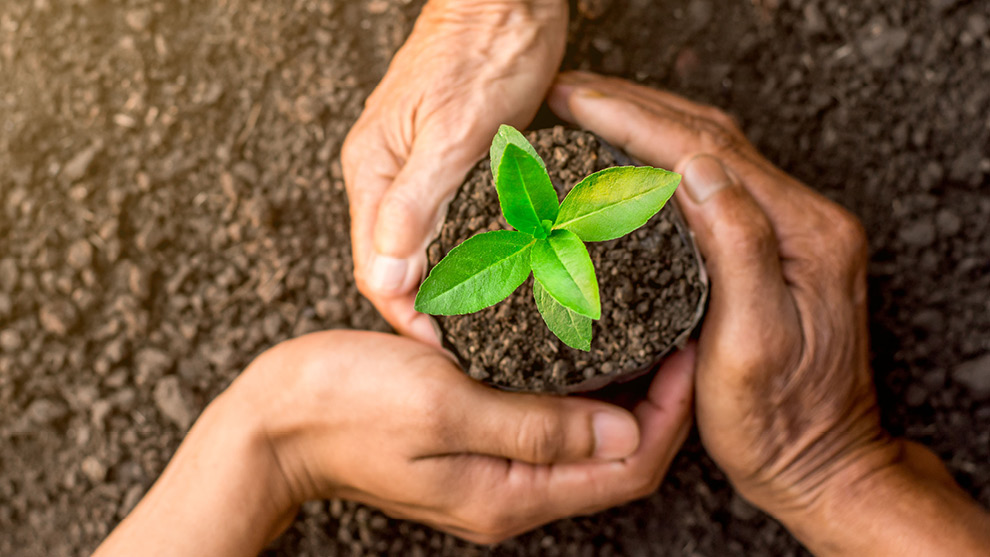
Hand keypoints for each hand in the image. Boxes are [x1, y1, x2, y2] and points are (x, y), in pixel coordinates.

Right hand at [95, 330, 695, 554]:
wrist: (275, 423)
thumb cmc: (346, 406)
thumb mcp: (444, 406)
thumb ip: (536, 424)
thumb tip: (628, 433)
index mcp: (511, 493)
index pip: (626, 468)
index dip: (671, 415)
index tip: (690, 349)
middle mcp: (511, 492)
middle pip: (614, 458)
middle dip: (657, 402)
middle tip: (677, 331)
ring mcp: (491, 473)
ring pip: (583, 440)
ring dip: (620, 393)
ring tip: (642, 328)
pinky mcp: (472, 446)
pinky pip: (546, 425)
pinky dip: (575, 390)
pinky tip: (577, 342)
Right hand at [342, 0, 566, 342]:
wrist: (505, 0)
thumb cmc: (484, 53)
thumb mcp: (454, 131)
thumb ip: (416, 203)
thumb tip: (384, 277)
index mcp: (374, 173)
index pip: (374, 268)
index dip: (404, 315)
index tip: (440, 349)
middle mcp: (384, 175)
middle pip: (391, 263)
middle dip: (420, 308)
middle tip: (461, 347)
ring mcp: (411, 167)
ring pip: (416, 245)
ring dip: (439, 284)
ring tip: (474, 322)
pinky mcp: (441, 159)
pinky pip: (440, 221)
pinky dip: (458, 252)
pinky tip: (484, 268)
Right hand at [549, 71, 989, 555]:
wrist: (822, 462)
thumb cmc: (781, 422)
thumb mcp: (754, 346)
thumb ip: (740, 248)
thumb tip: (699, 168)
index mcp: (804, 236)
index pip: (710, 154)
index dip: (638, 122)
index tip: (580, 104)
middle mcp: (806, 220)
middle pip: (713, 137)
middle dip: (638, 107)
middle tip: (572, 94)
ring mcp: (793, 229)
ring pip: (715, 150)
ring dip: (652, 121)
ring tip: (592, 108)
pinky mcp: (777, 245)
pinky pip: (718, 179)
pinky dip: (669, 154)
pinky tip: (634, 154)